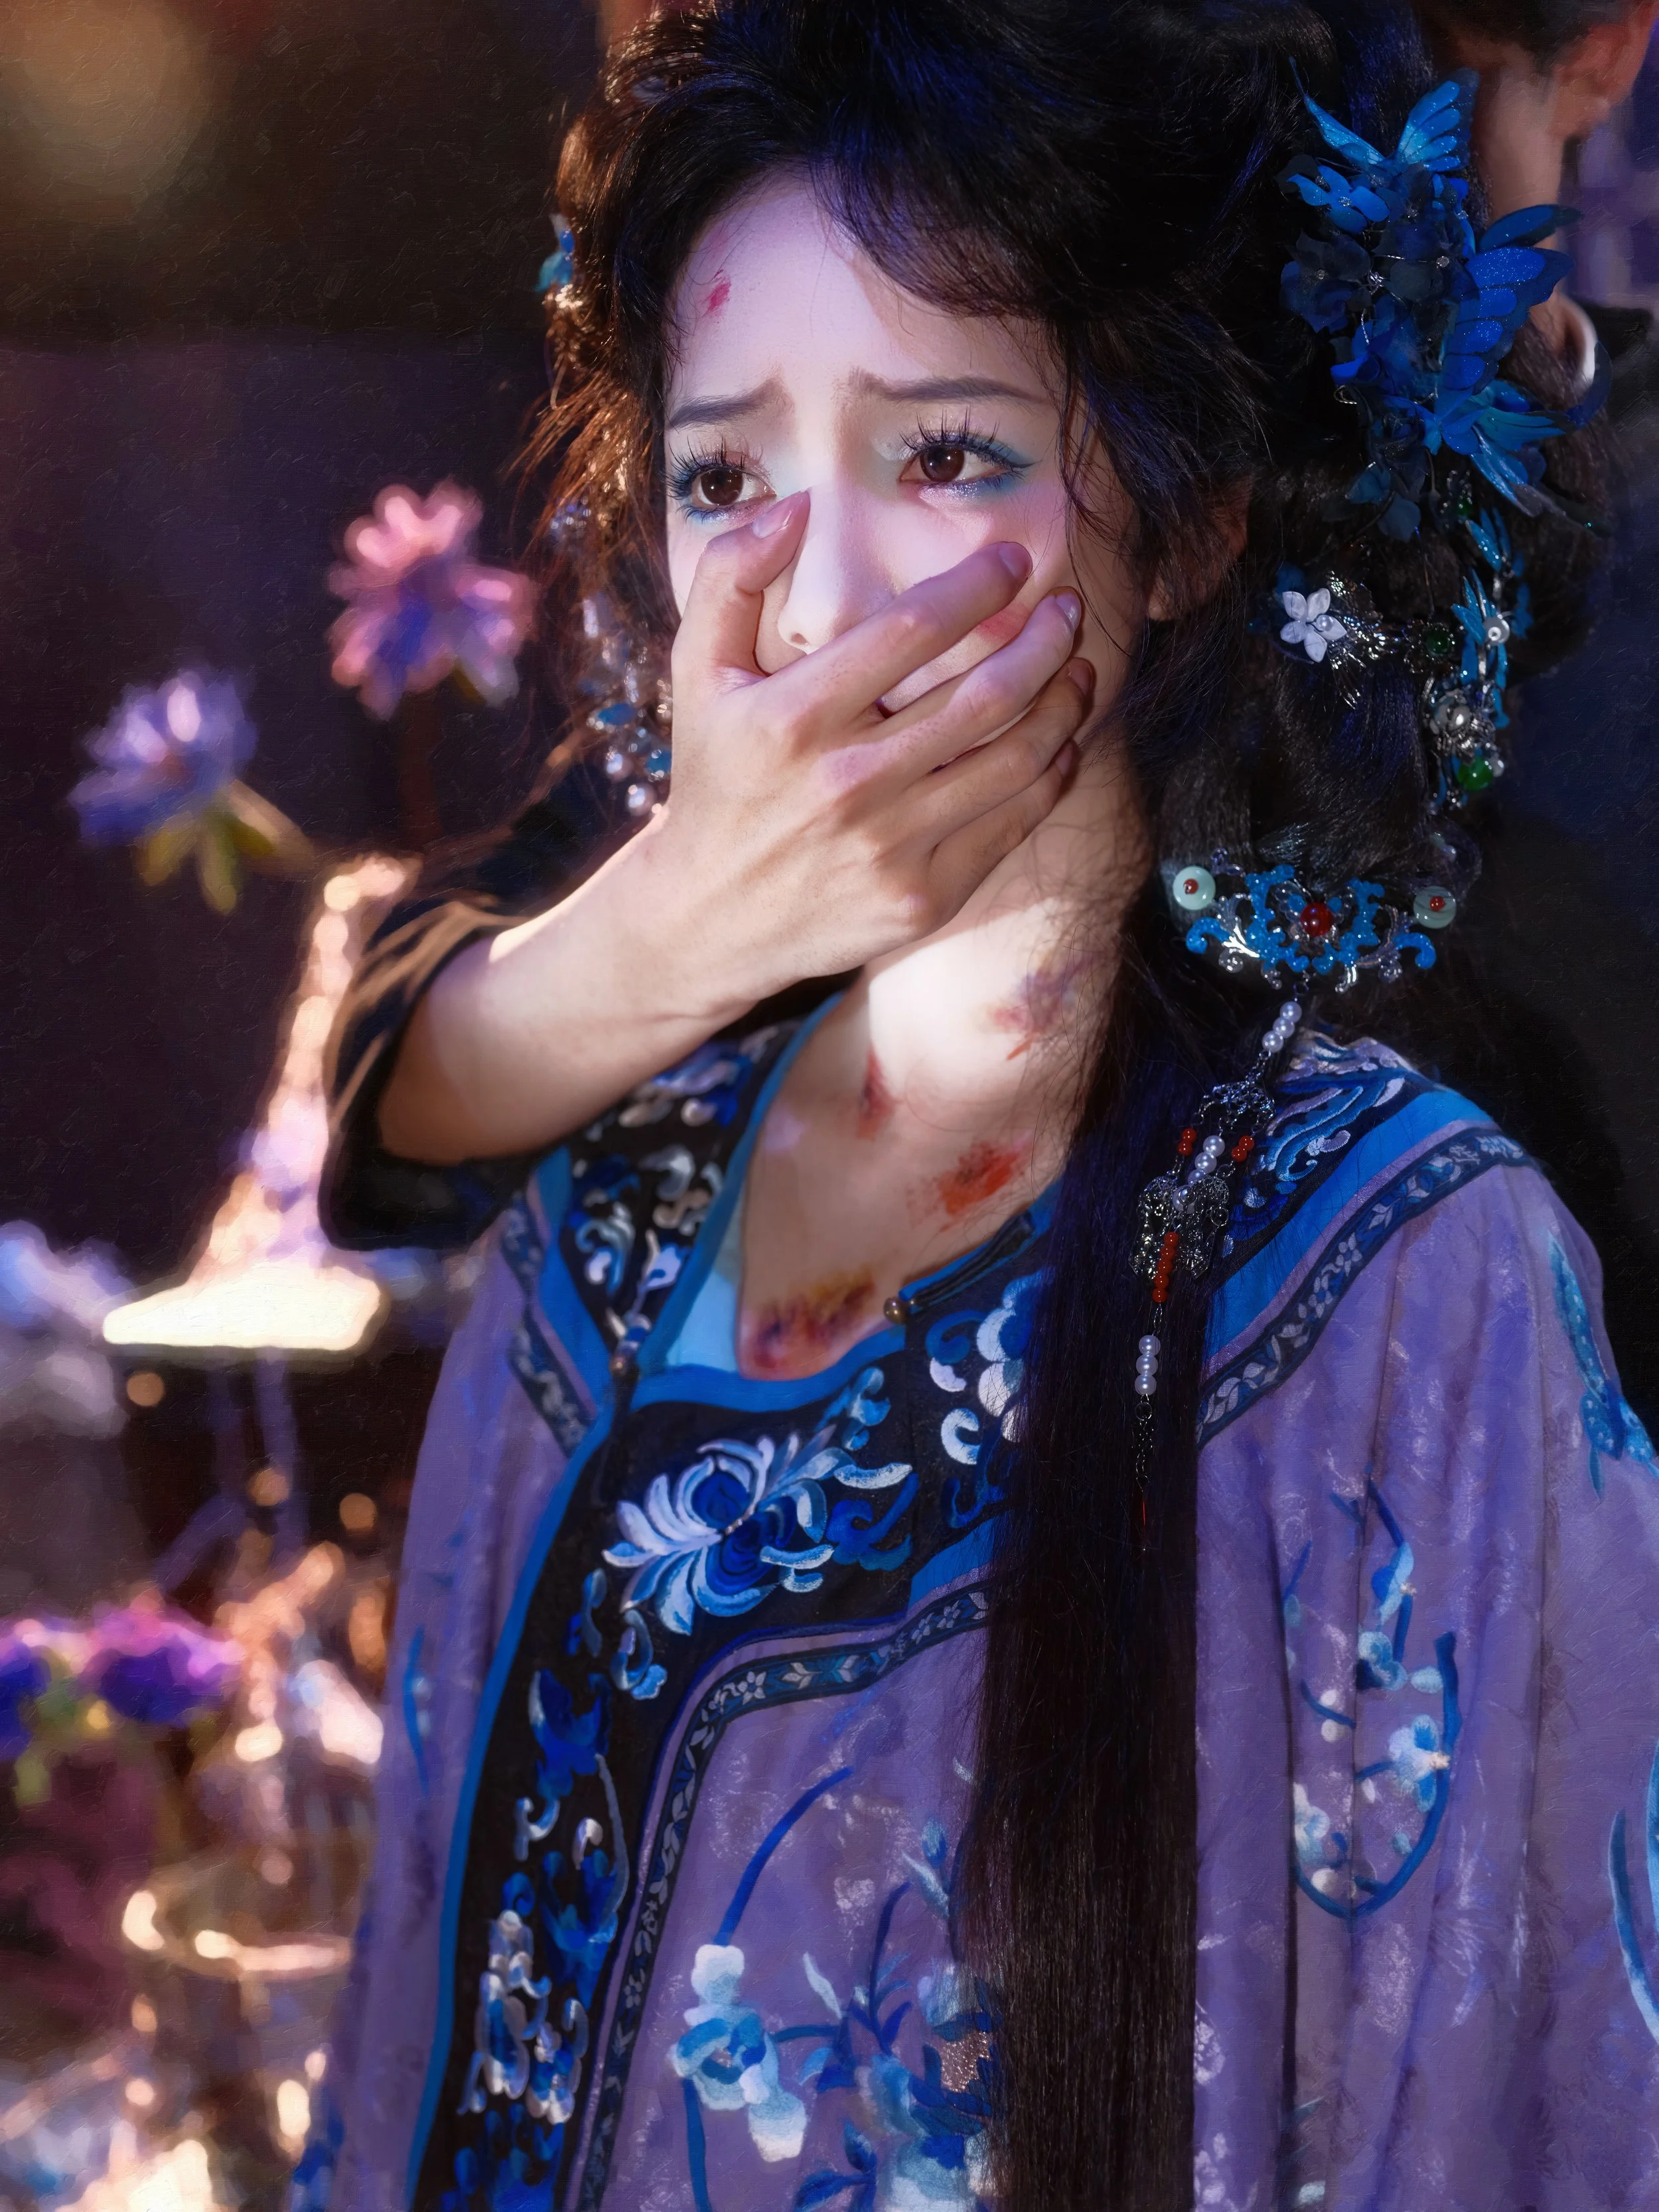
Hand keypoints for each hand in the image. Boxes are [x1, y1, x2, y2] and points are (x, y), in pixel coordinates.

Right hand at [636, 490, 1091, 1008]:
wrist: (708, 917)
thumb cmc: (715, 778)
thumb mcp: (696, 672)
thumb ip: (732, 576)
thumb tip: (796, 507)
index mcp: (794, 719)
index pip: (911, 630)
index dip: (976, 587)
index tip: (1013, 561)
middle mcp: (846, 784)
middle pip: (983, 695)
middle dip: (1043, 640)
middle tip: (1066, 611)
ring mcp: (890, 847)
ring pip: (1014, 759)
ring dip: (1064, 703)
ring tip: (1078, 668)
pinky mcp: (923, 898)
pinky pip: (1012, 822)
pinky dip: (1049, 773)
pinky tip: (1058, 740)